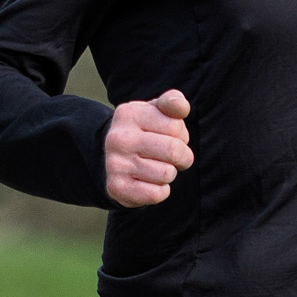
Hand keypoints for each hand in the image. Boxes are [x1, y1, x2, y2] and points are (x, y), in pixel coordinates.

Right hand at [105, 89, 192, 205]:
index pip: (175, 126)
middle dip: (182, 157)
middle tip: (173, 157)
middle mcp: (119, 138)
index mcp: (129, 114)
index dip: (181, 135)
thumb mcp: (156, 112)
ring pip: (167, 173)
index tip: (173, 137)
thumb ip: (172, 103)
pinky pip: (157, 193)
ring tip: (157, 167)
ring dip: (170, 173)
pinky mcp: (117, 187)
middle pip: (174, 150)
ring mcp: (115, 163)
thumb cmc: (145, 133)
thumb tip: (182, 107)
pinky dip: (161, 191)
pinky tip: (150, 182)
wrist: (114, 161)